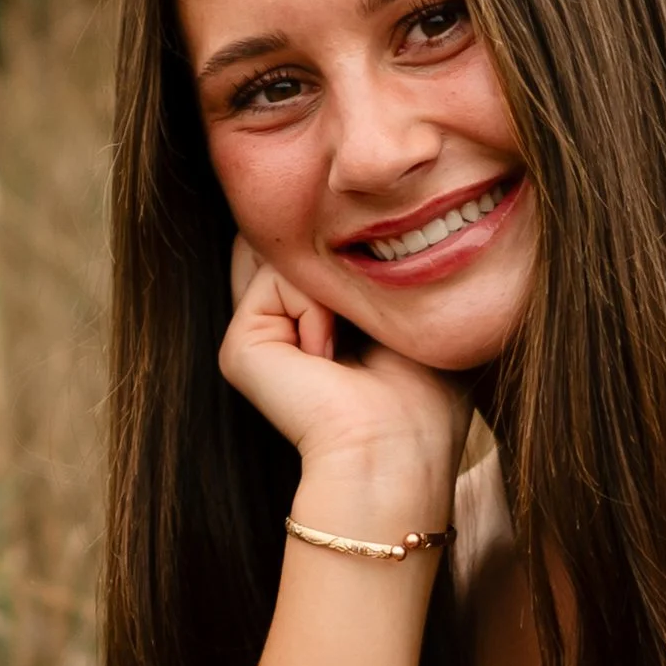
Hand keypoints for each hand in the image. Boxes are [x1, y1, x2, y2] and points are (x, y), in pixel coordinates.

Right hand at [217, 243, 470, 520]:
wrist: (395, 450)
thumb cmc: (425, 394)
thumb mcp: (410, 312)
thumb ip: (376, 264)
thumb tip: (343, 215)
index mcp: (323, 326)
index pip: (320, 254)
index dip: (347, 241)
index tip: (383, 267)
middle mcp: (284, 330)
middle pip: (292, 247)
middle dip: (331, 248)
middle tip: (368, 320)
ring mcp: (260, 338)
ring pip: (288, 255)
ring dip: (334, 288)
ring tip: (351, 349)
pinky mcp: (241, 347)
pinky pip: (276, 277)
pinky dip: (314, 306)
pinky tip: (326, 358)